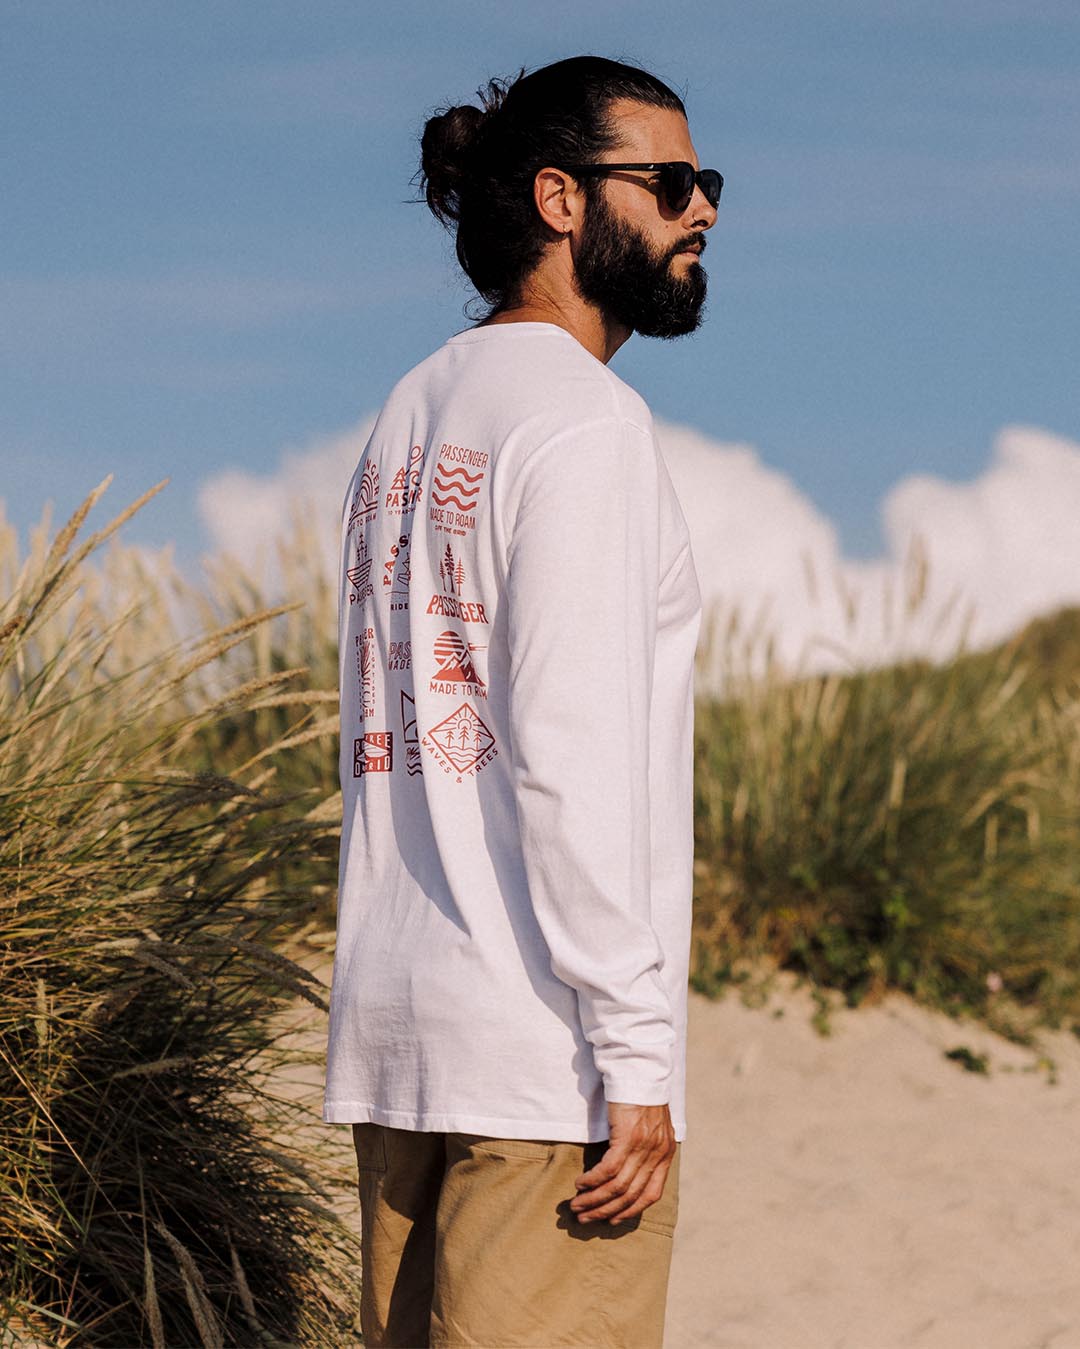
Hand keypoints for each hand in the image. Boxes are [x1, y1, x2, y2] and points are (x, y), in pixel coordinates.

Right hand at [569, 1100, 675, 1225]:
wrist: (640, 1069)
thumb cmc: (641, 1094)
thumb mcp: (653, 1125)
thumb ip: (648, 1148)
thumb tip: (631, 1169)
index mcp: (666, 1154)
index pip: (651, 1195)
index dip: (630, 1211)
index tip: (611, 1220)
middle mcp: (657, 1154)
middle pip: (631, 1195)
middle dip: (605, 1211)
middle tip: (585, 1218)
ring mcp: (644, 1147)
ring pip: (618, 1186)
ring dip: (595, 1200)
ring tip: (577, 1206)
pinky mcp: (628, 1137)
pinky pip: (608, 1169)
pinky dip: (593, 1181)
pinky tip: (580, 1184)